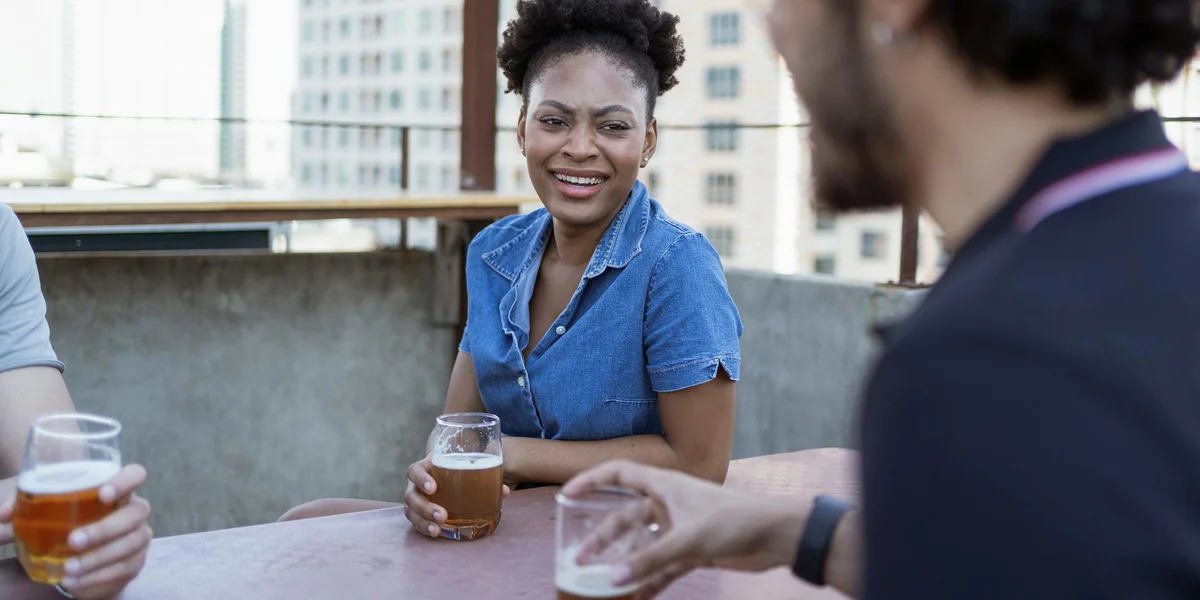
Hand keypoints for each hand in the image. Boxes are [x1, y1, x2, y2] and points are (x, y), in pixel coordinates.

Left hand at [0, 464, 152, 599]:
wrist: (79, 547)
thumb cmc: (64, 518)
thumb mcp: (43, 507)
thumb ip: (24, 506)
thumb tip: (2, 514)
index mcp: (117, 489)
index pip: (135, 475)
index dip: (126, 481)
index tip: (103, 494)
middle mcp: (134, 510)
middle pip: (136, 513)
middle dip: (105, 529)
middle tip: (74, 540)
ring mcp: (139, 536)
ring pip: (132, 543)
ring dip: (100, 558)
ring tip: (70, 568)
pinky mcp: (135, 561)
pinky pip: (125, 569)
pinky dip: (99, 577)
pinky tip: (75, 582)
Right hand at [404, 455, 509, 538]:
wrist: (443, 472)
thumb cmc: (454, 469)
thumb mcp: (464, 466)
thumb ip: (483, 475)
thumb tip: (504, 491)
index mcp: (425, 468)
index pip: (414, 471)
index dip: (420, 479)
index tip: (433, 487)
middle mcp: (415, 485)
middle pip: (410, 496)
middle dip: (425, 507)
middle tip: (443, 515)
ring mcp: (415, 501)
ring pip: (411, 512)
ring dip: (423, 521)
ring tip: (438, 529)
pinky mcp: (418, 514)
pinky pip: (415, 523)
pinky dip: (424, 529)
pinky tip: (436, 533)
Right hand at [561, 460, 806, 597]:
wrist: (775, 535)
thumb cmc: (735, 521)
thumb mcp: (687, 540)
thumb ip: (650, 561)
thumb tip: (613, 579)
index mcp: (664, 486)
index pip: (618, 475)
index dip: (590, 481)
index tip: (566, 495)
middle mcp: (668, 503)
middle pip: (624, 517)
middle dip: (602, 538)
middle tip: (580, 559)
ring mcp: (680, 527)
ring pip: (642, 545)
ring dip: (625, 563)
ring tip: (603, 584)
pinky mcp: (693, 550)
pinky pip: (663, 565)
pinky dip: (650, 580)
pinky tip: (635, 597)